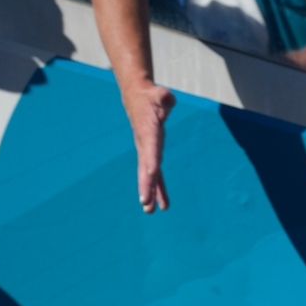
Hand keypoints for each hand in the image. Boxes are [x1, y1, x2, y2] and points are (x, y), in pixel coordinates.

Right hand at [121, 79, 173, 213]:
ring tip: (150, 211)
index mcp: (148, 131)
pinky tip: (162, 204)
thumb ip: (163, 97)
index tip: (151, 172)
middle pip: (145, 167)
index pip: (150, 147)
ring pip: (148, 175)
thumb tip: (168, 98)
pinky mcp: (150, 154)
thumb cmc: (150, 97)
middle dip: (145, 185)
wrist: (137, 97)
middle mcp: (145, 145)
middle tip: (145, 203)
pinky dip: (159, 188)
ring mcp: (147, 151)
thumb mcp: (159, 94)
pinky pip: (155, 174)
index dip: (151, 158)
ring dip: (150, 193)